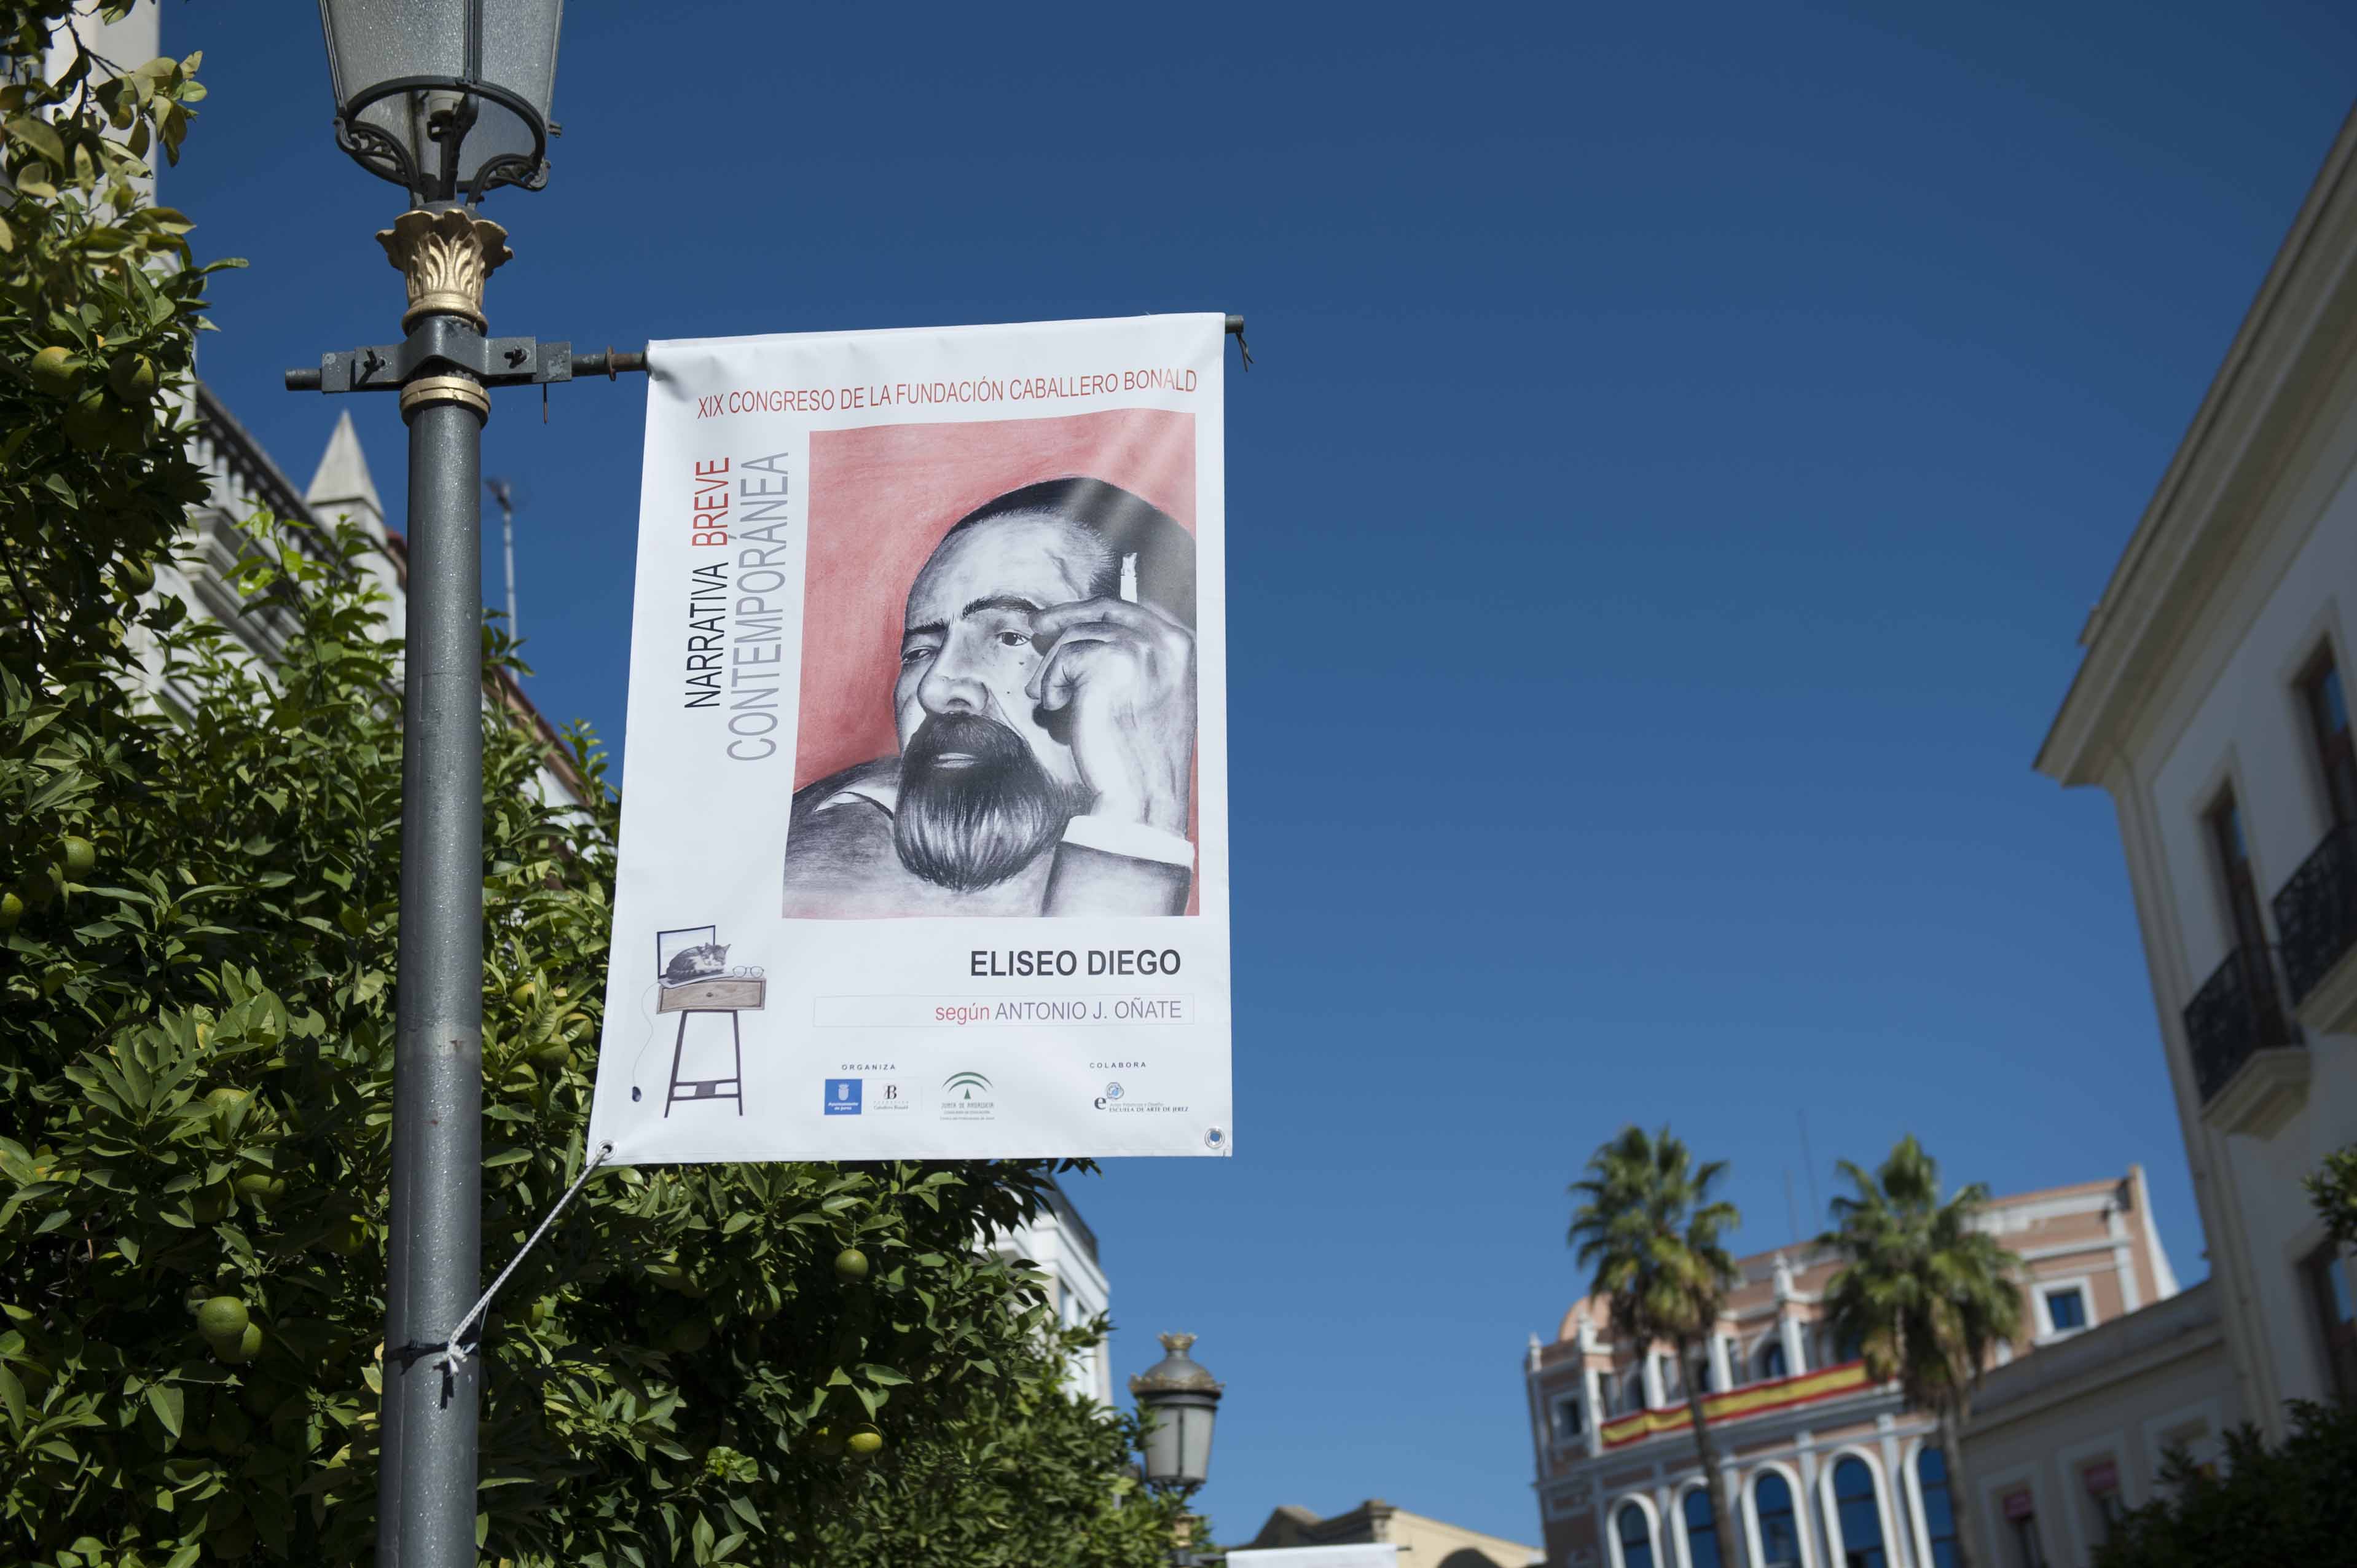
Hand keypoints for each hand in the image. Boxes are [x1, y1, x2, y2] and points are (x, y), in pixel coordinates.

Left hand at [1025, 597, 1195, 835]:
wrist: (1143, 794)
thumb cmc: (1142, 756)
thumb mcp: (1153, 695)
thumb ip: (1133, 660)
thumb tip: (1082, 631)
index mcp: (1181, 646)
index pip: (1130, 609)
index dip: (1090, 609)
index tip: (1062, 618)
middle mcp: (1165, 641)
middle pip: (1103, 610)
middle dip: (1065, 616)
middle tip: (1037, 628)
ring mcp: (1139, 649)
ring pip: (1076, 636)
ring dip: (1054, 669)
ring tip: (1055, 701)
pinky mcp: (1108, 664)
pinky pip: (1061, 660)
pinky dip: (1050, 685)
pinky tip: (1060, 708)